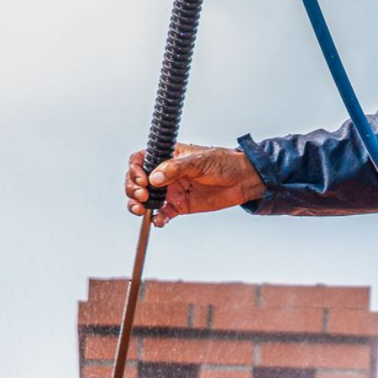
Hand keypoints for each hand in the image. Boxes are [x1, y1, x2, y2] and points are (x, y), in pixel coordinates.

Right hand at [124, 143, 265, 225]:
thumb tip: (154, 177)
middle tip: (142, 196)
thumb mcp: (200, 161)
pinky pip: (162, 214)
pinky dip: (157, 219)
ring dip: (138, 205)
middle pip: (137, 181)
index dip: (135, 170)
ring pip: (145, 199)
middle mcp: (166, 173)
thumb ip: (175, 168)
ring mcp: (172, 190)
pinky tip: (159, 220)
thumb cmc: (224, 162)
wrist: (243, 180)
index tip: (142, 180)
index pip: (140, 160)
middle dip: (133, 189)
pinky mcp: (180, 206)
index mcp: (167, 156)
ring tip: (142, 210)